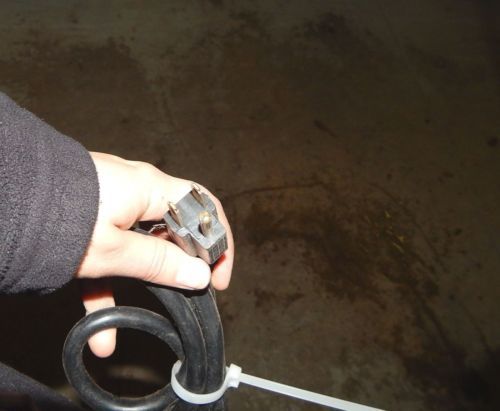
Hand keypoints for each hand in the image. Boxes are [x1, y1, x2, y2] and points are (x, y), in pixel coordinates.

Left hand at [76, 152, 233, 356]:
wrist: (4, 201)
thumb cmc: (59, 216)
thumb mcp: (114, 249)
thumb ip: (159, 263)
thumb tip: (199, 275)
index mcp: (149, 188)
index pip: (203, 207)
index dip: (218, 241)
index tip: (217, 275)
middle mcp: (135, 190)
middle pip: (175, 227)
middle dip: (182, 262)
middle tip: (188, 291)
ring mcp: (112, 205)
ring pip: (141, 245)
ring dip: (143, 280)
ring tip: (149, 313)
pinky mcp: (91, 221)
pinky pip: (110, 253)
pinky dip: (108, 287)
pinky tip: (102, 330)